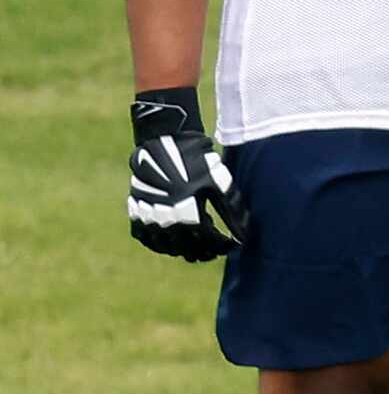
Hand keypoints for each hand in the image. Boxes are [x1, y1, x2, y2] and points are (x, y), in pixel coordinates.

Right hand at [128, 87, 249, 261]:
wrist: (164, 141)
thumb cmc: (197, 161)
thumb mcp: (219, 183)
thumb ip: (232, 211)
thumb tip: (246, 236)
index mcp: (189, 214)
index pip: (209, 243)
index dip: (223, 247)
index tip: (231, 244)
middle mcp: (167, 221)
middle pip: (187, 251)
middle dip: (205, 252)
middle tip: (214, 248)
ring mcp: (148, 217)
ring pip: (166, 248)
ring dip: (182, 250)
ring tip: (196, 245)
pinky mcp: (135, 211)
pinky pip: (145, 238)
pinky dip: (159, 243)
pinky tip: (172, 238)